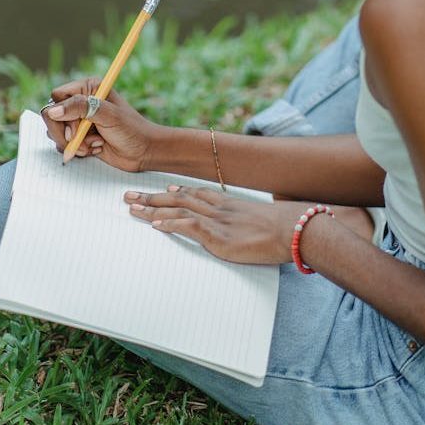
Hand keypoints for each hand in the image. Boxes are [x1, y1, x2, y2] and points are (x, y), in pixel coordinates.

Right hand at [41, 77, 161, 170]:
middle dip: (66, 133)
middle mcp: (82, 102)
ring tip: (95, 144)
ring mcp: (80, 121)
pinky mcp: (80, 137)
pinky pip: (64, 144)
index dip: (62, 114)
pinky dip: (78, 150)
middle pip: (52, 116)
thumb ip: (81, 108)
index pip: (57, 97)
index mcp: (88, 88)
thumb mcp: (108, 115)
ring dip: (74, 143)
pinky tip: (96, 148)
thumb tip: (53, 110)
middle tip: (81, 141)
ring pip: (56, 132)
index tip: (75, 128)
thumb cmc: (132, 130)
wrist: (144, 152)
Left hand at [124, 186, 315, 264]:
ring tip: (131, 208)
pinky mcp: (218, 237)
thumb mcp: (264, 222)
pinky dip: (171, 224)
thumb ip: (251, 224)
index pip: (198, 193)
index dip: (178, 191)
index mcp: (230, 204)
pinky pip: (189, 226)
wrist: (294, 230)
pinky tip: (155, 225)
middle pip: (179, 198)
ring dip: (152, 209)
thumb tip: (253, 233)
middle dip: (153, 197)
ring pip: (177, 209)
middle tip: (130, 195)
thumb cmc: (285, 229)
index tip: (163, 188)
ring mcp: (217, 221)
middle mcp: (219, 209)